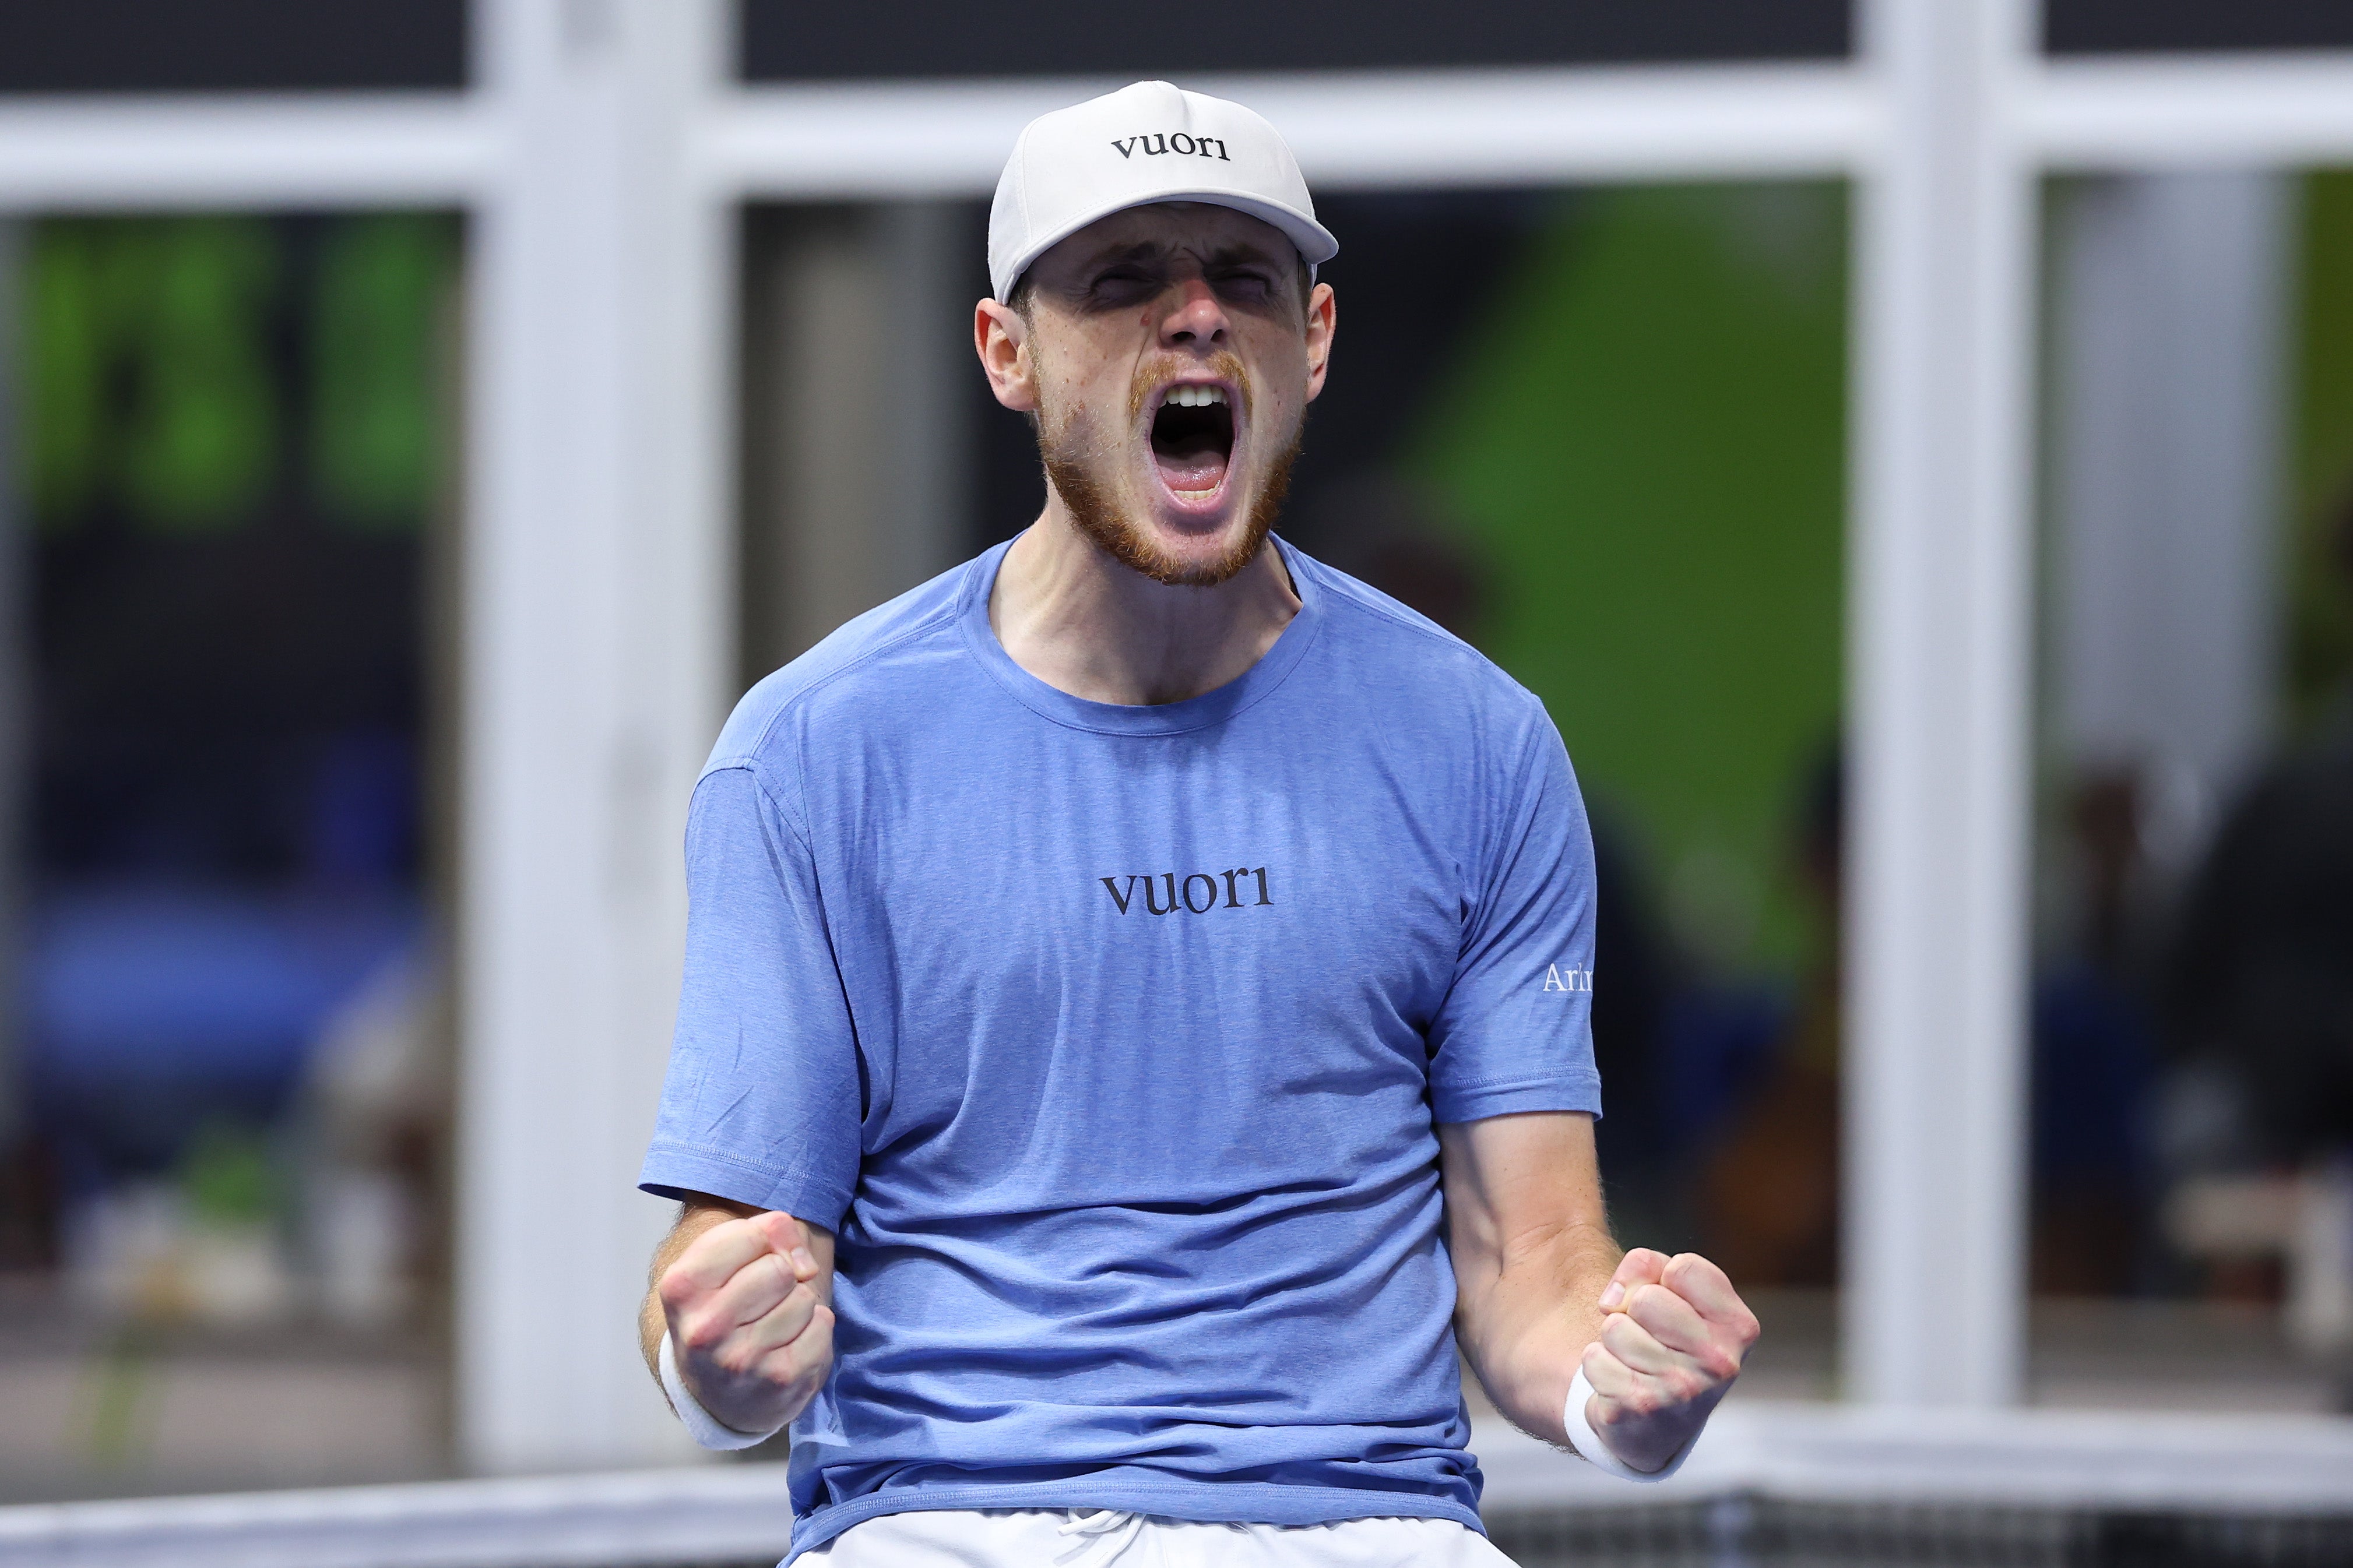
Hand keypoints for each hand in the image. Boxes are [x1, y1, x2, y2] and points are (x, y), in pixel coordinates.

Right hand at [657, 1210, 833, 1435]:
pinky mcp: (779, 1381)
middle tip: (760, 1302)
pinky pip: (823, 1326)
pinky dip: (815, 1330)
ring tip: (771, 1326)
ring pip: (804, 1298)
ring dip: (797, 1306)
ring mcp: (742, 1360)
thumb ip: (765, 1232)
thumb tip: (805, 1265)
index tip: (750, 1264)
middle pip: (780, 1269)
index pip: (752, 1236)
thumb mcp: (721, 1260)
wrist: (714, 1392)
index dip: (762, 1243)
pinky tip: (788, 1346)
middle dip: (781, 1277)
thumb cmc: (721, 1309)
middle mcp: (705, 1328)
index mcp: (682, 1287)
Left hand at [1578, 1248, 1757, 1472]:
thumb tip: (1613, 1301)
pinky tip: (1621, 1384)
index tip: (1669, 1302)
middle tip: (1650, 1338)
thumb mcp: (1673, 1292)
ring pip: (1614, 1327)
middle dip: (1634, 1311)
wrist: (1656, 1424)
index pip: (1683, 1269)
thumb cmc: (1666, 1340)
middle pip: (1645, 1298)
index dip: (1662, 1277)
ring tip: (1636, 1362)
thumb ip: (1648, 1266)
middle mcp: (1718, 1361)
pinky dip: (1598, 1366)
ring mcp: (1681, 1389)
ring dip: (1615, 1340)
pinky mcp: (1640, 1408)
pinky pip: (1593, 1358)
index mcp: (1738, 1326)